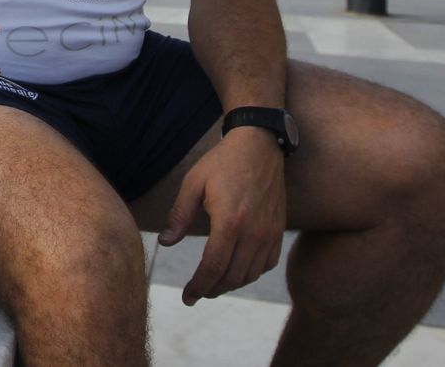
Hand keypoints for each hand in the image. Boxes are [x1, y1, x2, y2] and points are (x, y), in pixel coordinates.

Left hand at [159, 128, 286, 305]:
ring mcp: (270, 233)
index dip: (198, 287)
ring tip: (212, 283)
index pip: (213, 267)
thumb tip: (165, 243)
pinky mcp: (279, 230)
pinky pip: (267, 264)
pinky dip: (250, 273)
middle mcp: (253, 232)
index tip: (187, 297)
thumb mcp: (193, 184)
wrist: (259, 146)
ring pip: (250, 275)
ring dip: (230, 284)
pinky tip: (236, 270)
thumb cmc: (222, 163)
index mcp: (230, 221)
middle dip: (211, 289)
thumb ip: (179, 215)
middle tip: (196, 293)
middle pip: (231, 276)